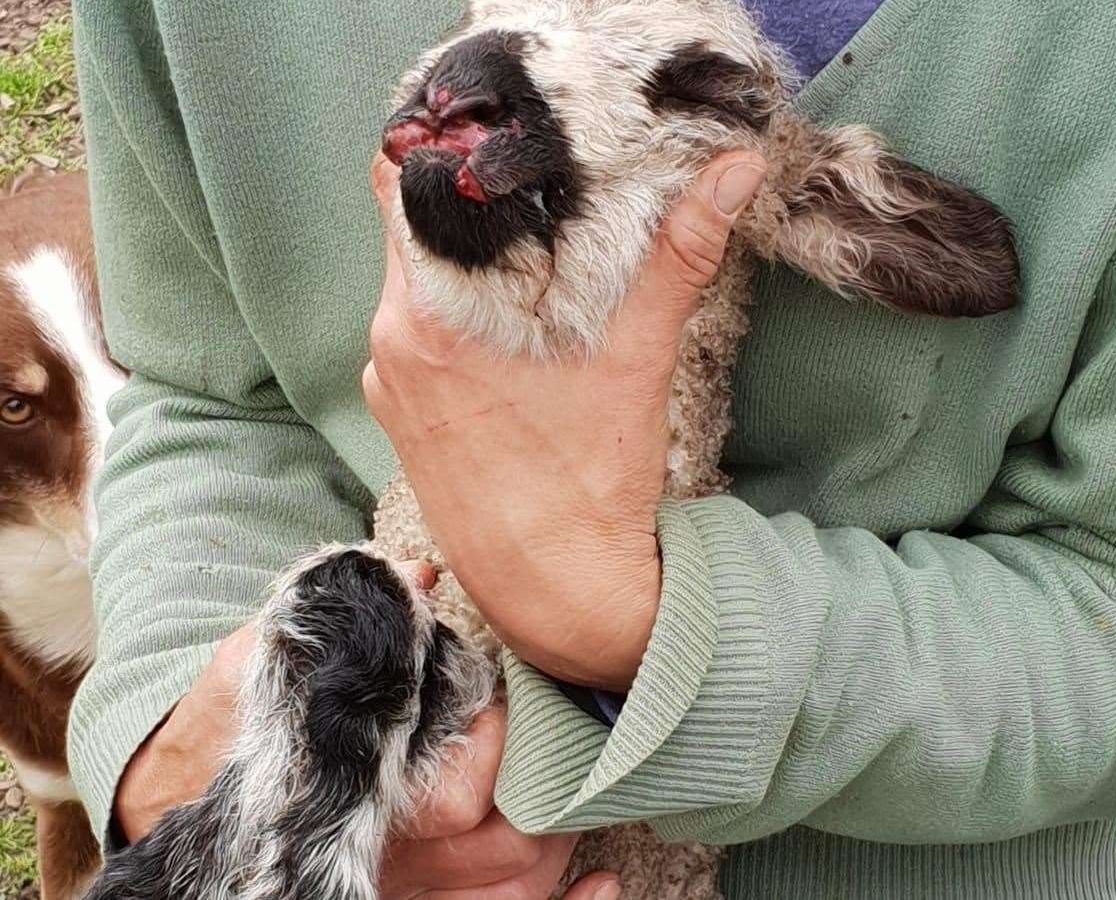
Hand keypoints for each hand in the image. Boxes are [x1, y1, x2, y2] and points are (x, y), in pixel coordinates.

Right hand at [116, 588, 617, 898]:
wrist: (187, 802)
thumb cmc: (230, 729)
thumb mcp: (264, 657)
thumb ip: (341, 620)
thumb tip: (420, 576)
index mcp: (362, 792)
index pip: (466, 791)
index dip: (500, 743)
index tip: (500, 699)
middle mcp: (396, 857)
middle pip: (509, 847)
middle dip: (550, 788)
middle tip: (566, 733)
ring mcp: (411, 890)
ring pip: (519, 887)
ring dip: (563, 840)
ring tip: (580, 783)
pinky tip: (598, 881)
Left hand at [363, 151, 764, 688]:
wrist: (559, 593)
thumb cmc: (591, 482)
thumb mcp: (637, 356)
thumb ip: (678, 255)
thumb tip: (734, 169)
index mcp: (429, 313)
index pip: (398, 184)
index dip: (438, 145)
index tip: (487, 130)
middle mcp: (391, 343)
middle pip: (410, 233)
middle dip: (466, 206)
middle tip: (529, 188)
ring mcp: (390, 385)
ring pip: (414, 287)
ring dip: (461, 266)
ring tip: (529, 259)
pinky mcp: (403, 419)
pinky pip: (416, 341)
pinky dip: (453, 321)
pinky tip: (510, 335)